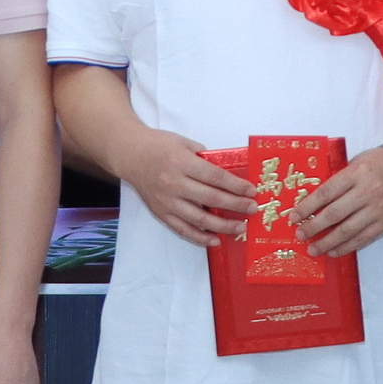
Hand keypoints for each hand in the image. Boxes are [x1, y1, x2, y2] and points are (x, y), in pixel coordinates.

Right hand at [122, 131, 255, 249]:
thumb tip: (226, 174)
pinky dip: (200, 237)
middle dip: (236, 205)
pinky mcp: (161, 213)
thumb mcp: (184, 143)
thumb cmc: (159, 146)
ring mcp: (167, 201)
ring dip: (223, 226)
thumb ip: (204, 158)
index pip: (215, 177)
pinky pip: (182, 229)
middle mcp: (174, 184)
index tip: (252, 191)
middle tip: (252, 209)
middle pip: (211, 199)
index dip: (236, 186)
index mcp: (182, 162)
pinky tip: (215, 240)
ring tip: (240, 228)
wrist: (130, 155)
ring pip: (199, 219)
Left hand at [295, 148, 382, 260]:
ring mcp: (377, 209)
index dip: (307, 207)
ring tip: (313, 249)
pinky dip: (346, 247)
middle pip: (334, 214)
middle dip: (313, 227)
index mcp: (356, 173)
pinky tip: (333, 251)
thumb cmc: (378, 164)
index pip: (326, 193)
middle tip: (300, 235)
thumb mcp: (356, 163)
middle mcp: (367, 192)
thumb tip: (313, 202)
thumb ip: (338, 180)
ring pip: (347, 230)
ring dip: (327, 242)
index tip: (294, 216)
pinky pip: (362, 238)